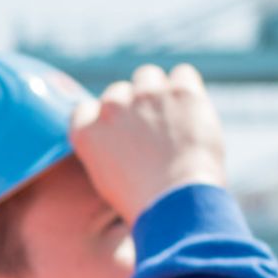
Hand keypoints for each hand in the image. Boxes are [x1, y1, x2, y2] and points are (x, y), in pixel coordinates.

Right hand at [66, 64, 226, 220]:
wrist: (178, 204)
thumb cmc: (145, 202)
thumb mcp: (106, 179)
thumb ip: (103, 149)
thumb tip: (117, 135)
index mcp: (87, 131)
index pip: (86, 109)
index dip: (104, 120)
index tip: (119, 133)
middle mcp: (112, 107)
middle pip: (119, 92)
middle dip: (133, 107)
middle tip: (152, 132)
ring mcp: (146, 96)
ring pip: (148, 76)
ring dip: (157, 91)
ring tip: (173, 117)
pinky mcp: (181, 92)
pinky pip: (182, 74)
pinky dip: (187, 87)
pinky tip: (191, 108)